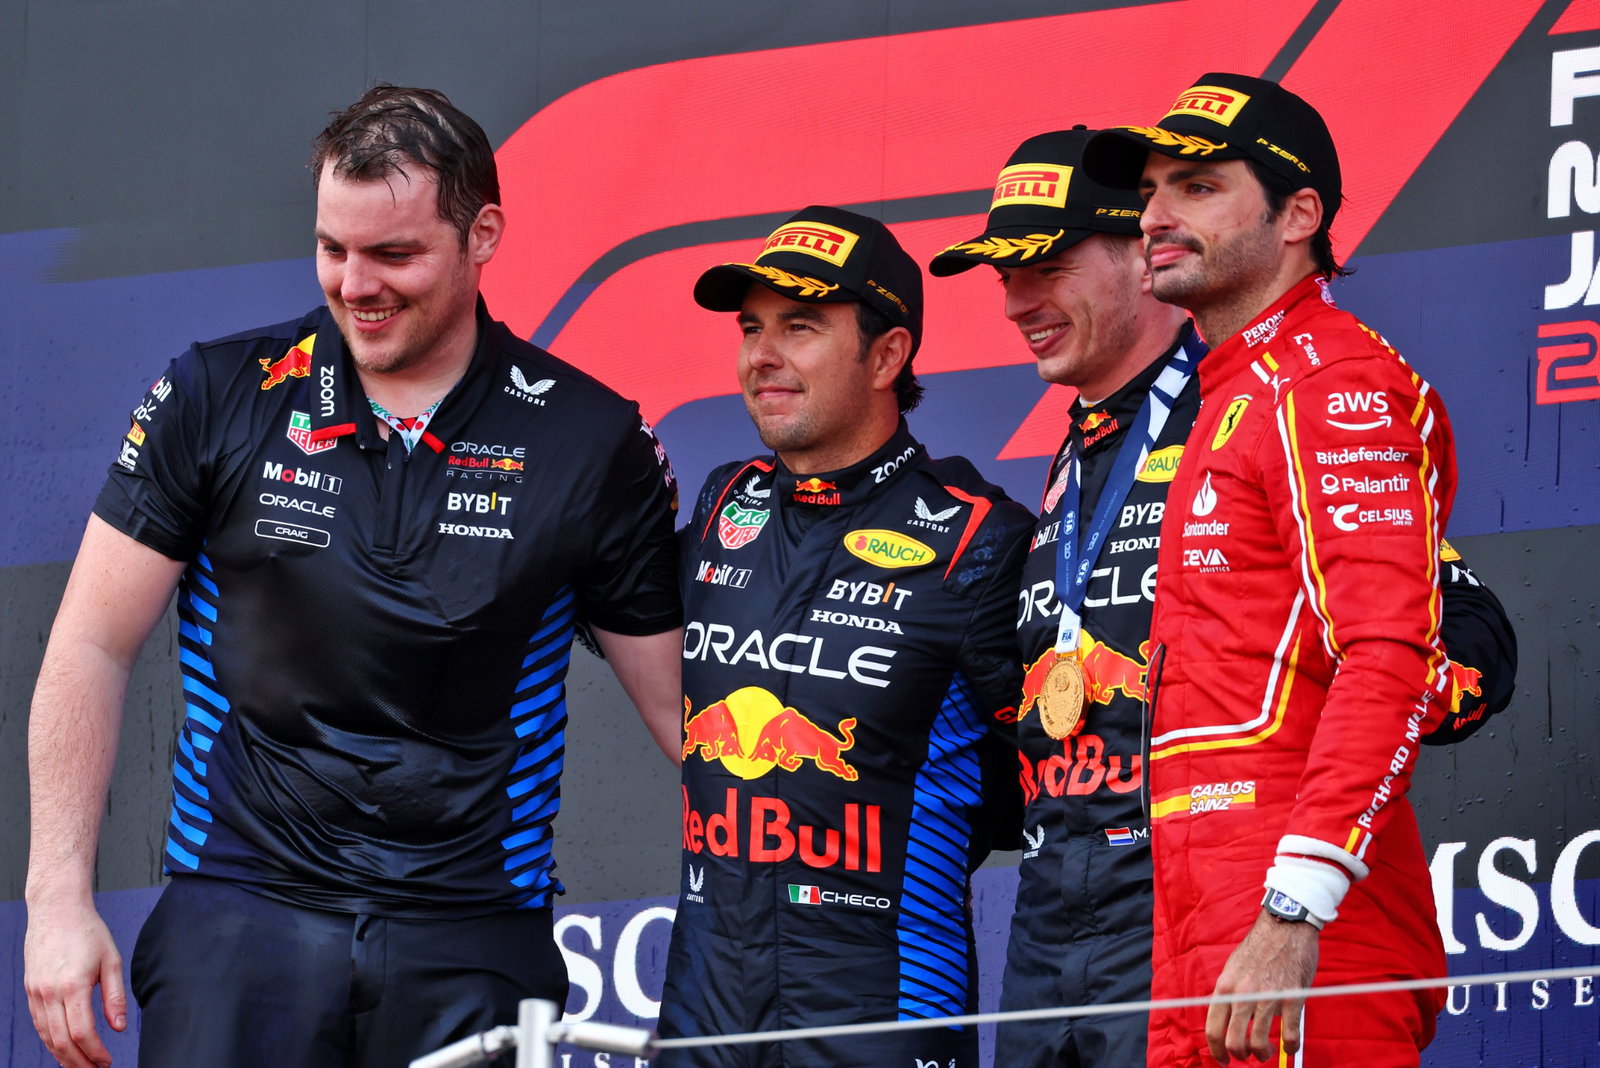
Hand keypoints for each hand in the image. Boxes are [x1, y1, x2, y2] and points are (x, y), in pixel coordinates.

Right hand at [24, 901, 126, 1067]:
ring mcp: (36, 992)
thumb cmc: (88, 932)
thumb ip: (115, 996)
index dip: (95, 1052)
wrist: (56, 911)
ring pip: (46, 1036)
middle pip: (61, 1040)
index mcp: (73, 985)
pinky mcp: (30, 990)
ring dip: (62, 1056)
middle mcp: (50, 992)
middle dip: (79, 1061)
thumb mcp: (112, 960)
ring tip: (80, 1066)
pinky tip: (62, 1048)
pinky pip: (39, 1024)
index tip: (106, 1061)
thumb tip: (119, 1027)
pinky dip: (49, 1040)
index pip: (82, 1032)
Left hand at [1205, 909, 1317, 1062]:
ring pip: (1259, 1043)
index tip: (1222, 1060)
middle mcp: (1243, 993)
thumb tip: (1224, 1019)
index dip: (1216, 1050)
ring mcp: (1268, 996)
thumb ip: (1229, 993)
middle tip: (1246, 1056)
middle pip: (1233, 1041)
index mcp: (1225, 986)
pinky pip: (1289, 1034)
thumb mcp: (1234, 967)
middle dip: (1239, 1055)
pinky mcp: (1292, 997)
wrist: (1285, 925)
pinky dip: (1289, 1047)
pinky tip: (1289, 1046)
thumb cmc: (1260, 948)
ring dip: (1262, 1054)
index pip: (1213, 1028)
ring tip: (1266, 1052)